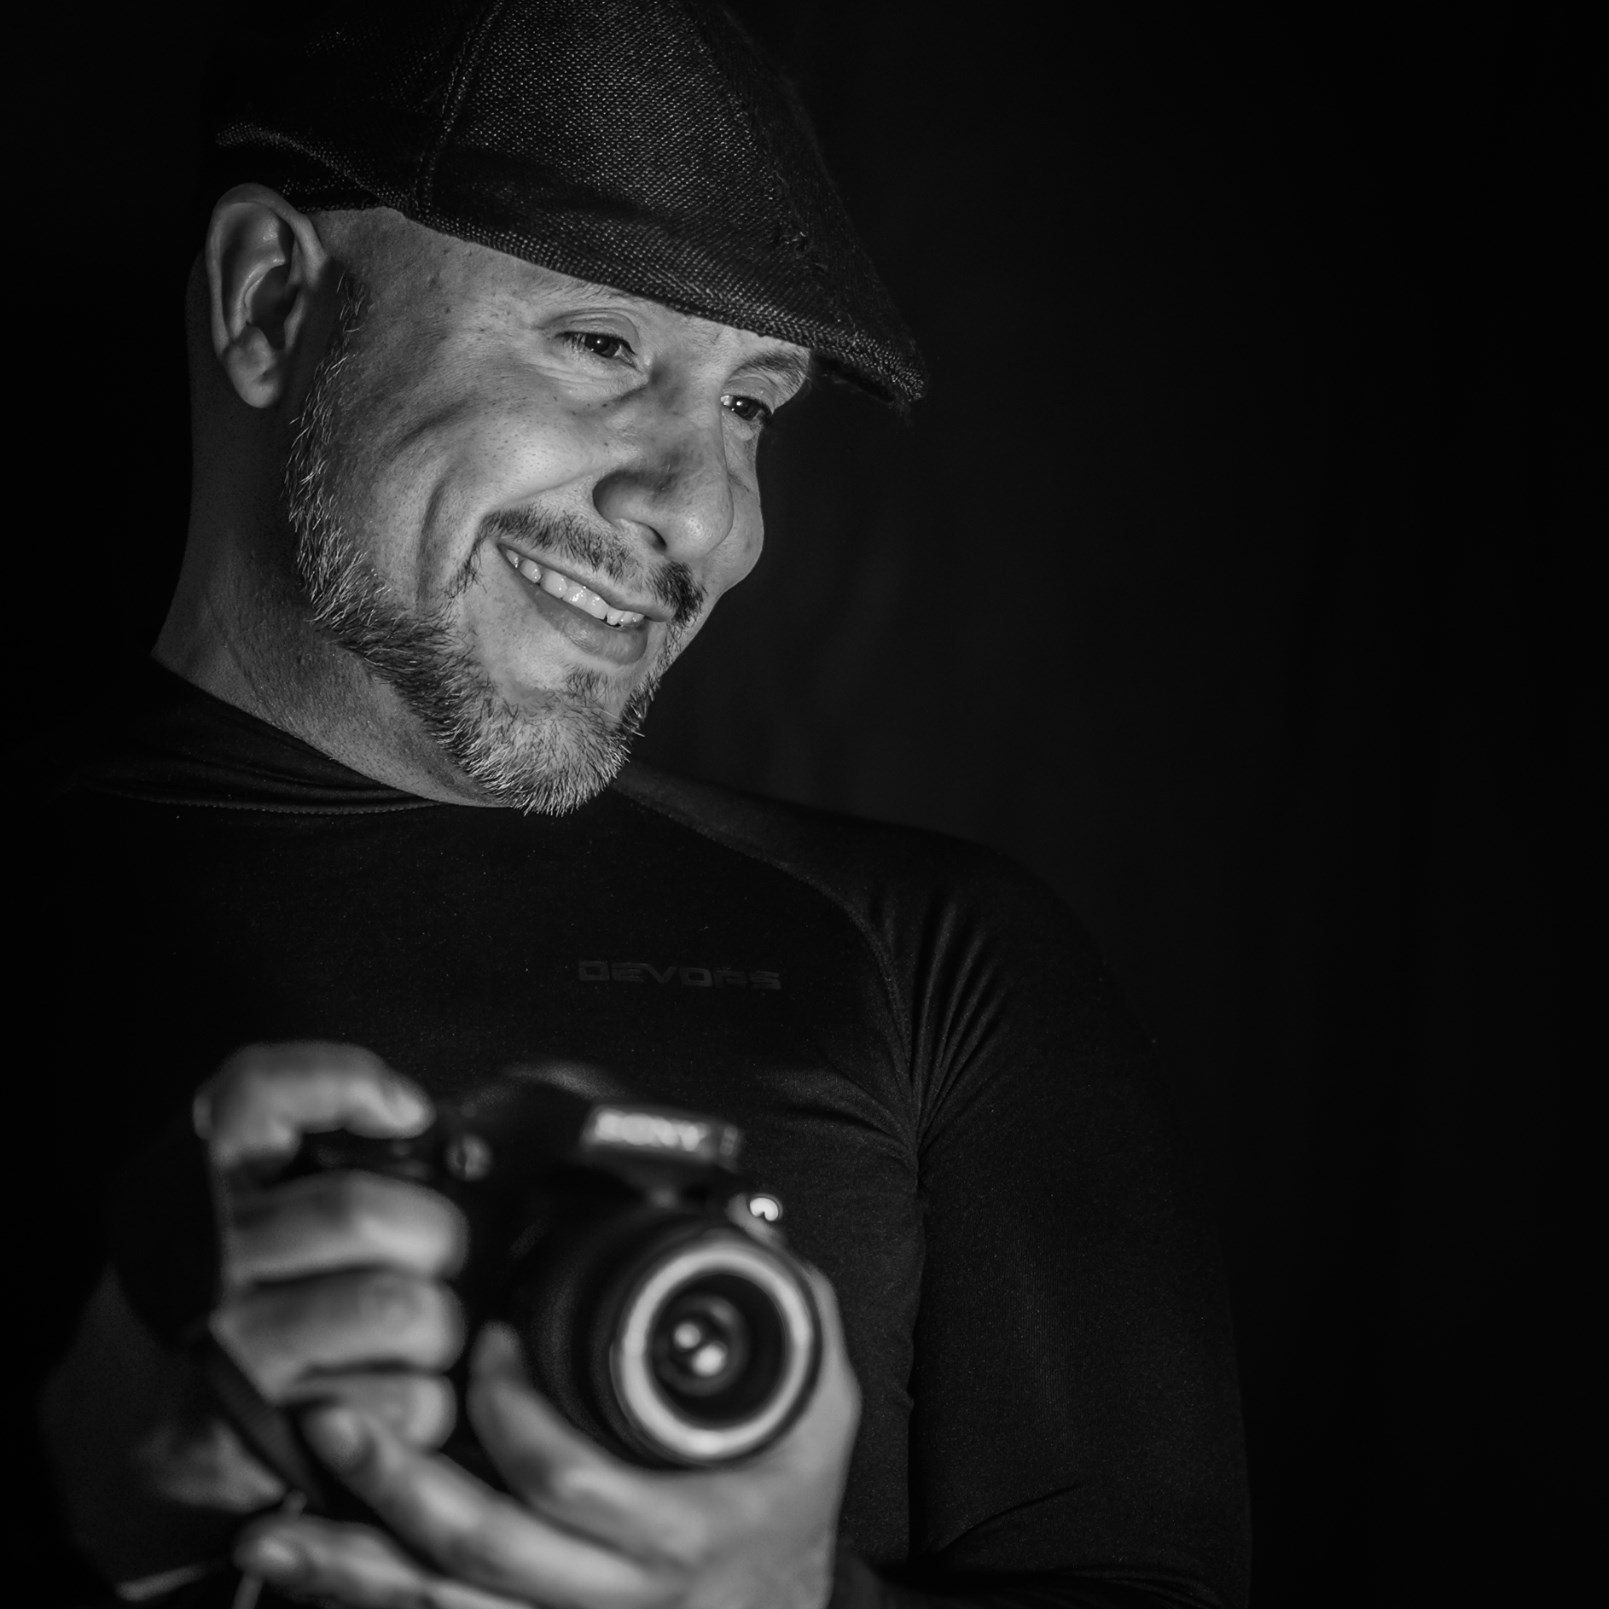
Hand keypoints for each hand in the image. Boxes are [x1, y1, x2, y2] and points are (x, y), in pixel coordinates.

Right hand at [39, 1042, 466, 1587]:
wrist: (132, 1430)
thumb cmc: (238, 1294)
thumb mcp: (249, 1205)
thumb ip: (323, 1156)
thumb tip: (426, 1124)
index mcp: (196, 1181)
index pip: (259, 1092)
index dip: (346, 1083)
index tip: (412, 1113)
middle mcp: (197, 1257)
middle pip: (361, 1212)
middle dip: (439, 1234)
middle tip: (441, 1257)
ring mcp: (214, 1348)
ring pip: (395, 1307)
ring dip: (440, 1325)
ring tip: (424, 1334)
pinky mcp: (238, 1436)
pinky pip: (395, 1402)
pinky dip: (426, 1403)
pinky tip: (394, 1399)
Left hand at [233, 1279, 860, 1608]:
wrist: (779, 1594)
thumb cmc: (787, 1496)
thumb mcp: (814, 1402)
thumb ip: (788, 1311)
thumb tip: (742, 1233)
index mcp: (676, 1524)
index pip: (573, 1480)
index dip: (516, 1416)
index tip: (487, 1345)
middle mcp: (614, 1591)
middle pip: (484, 1552)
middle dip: (398, 1488)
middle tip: (332, 1421)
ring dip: (353, 1568)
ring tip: (274, 1527)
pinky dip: (363, 1605)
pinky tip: (299, 1571)